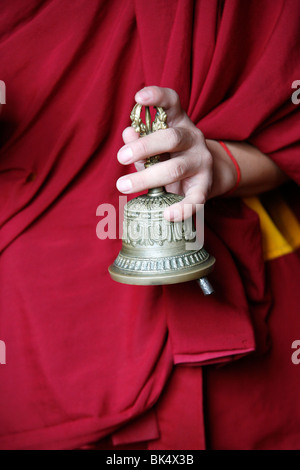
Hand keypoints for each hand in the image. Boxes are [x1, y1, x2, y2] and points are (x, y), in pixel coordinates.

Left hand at [116, 86, 288, 217]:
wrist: (207, 176)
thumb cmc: (171, 157)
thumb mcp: (156, 146)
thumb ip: (141, 140)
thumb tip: (127, 132)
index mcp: (180, 123)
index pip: (172, 103)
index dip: (158, 97)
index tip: (139, 98)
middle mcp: (193, 139)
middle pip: (171, 138)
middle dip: (144, 147)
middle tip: (120, 157)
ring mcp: (202, 163)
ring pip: (175, 169)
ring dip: (147, 178)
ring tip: (123, 185)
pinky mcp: (205, 187)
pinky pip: (195, 199)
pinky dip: (182, 209)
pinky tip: (168, 215)